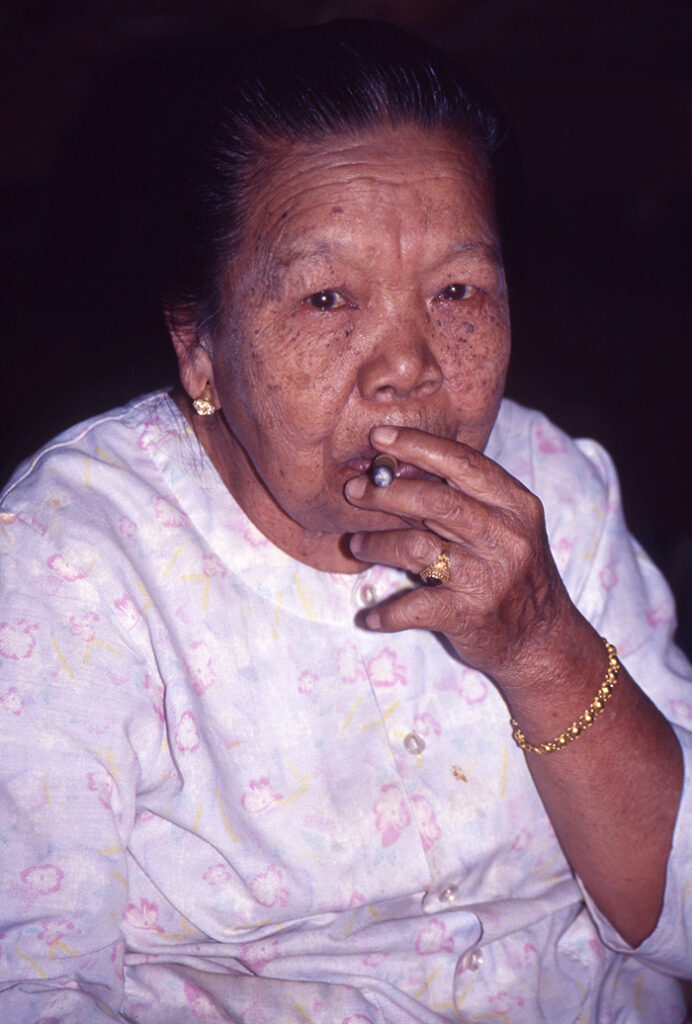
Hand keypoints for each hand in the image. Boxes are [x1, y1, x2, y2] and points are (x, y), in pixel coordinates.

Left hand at [345, 425, 581, 692]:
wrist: (544, 641)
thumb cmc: (515, 574)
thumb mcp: (505, 527)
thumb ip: (464, 498)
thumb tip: (397, 468)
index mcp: (515, 506)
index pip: (464, 463)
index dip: (418, 446)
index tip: (379, 436)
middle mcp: (506, 537)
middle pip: (436, 502)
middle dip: (387, 492)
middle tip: (355, 490)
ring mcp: (488, 578)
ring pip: (417, 549)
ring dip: (377, 544)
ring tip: (357, 545)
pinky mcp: (470, 616)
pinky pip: (415, 607)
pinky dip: (387, 613)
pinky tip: (370, 617)